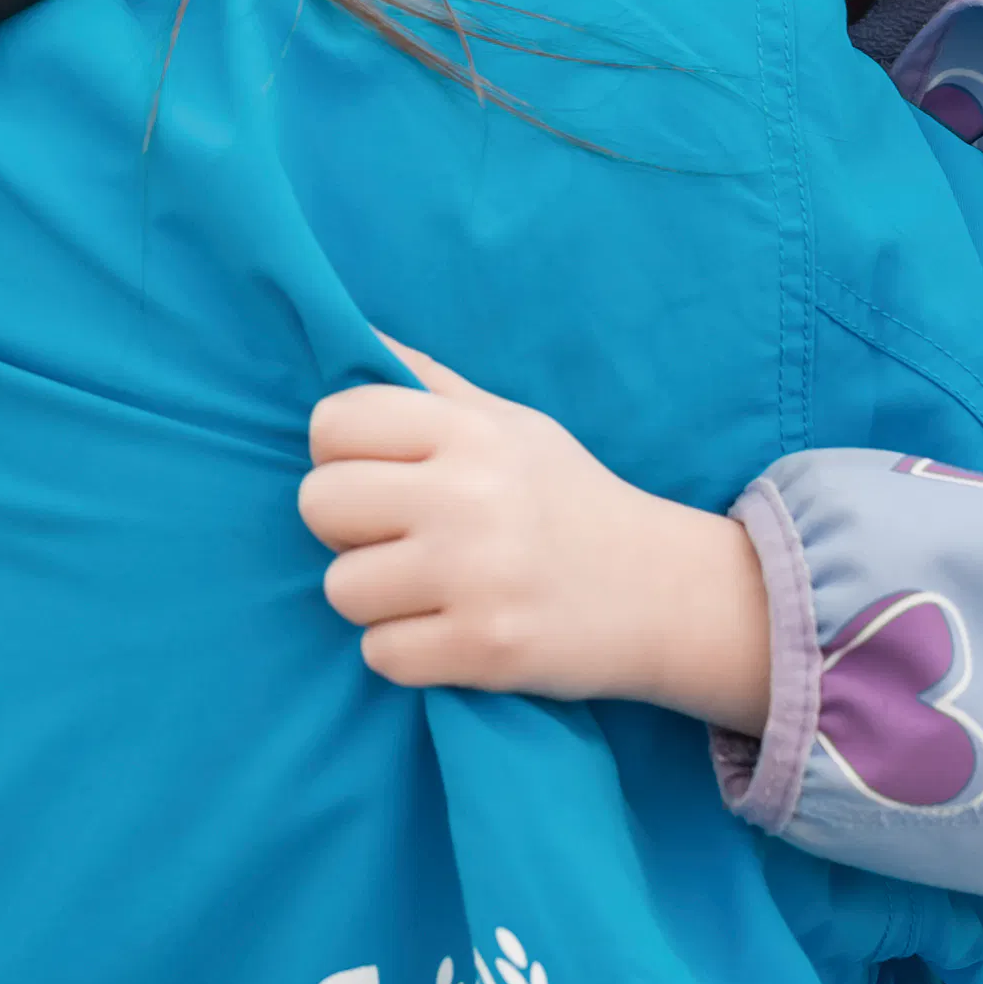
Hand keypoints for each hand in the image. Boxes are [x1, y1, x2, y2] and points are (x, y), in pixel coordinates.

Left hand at [298, 337, 770, 733]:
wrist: (663, 591)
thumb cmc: (567, 500)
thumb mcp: (508, 422)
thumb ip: (426, 381)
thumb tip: (347, 328)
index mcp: (470, 430)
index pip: (334, 421)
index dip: (340, 456)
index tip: (380, 480)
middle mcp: (469, 494)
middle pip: (319, 503)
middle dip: (345, 529)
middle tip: (397, 540)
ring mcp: (476, 574)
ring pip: (340, 588)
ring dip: (376, 600)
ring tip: (430, 590)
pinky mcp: (484, 647)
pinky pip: (378, 655)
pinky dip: (406, 653)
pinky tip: (448, 633)